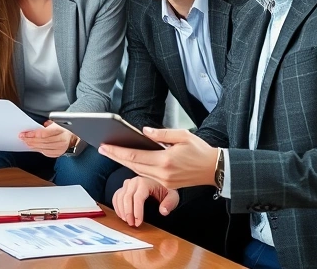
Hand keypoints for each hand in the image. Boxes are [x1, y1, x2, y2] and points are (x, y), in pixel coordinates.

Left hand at [19, 121, 74, 157]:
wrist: (73, 136)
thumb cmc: (63, 127)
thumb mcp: (56, 121)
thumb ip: (47, 123)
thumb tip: (36, 126)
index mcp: (61, 130)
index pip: (44, 133)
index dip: (33, 134)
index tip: (25, 133)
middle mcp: (62, 140)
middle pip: (42, 141)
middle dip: (30, 139)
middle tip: (22, 137)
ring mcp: (60, 148)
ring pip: (43, 148)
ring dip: (32, 145)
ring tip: (25, 141)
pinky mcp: (58, 153)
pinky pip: (45, 153)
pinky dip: (37, 149)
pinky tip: (32, 146)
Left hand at [99, 127, 217, 188]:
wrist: (215, 169)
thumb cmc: (200, 151)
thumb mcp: (182, 135)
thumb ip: (161, 134)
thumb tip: (144, 132)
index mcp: (165, 160)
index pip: (134, 155)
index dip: (117, 151)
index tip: (105, 146)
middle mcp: (163, 173)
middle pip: (132, 165)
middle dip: (115, 157)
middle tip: (102, 149)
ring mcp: (165, 181)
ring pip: (138, 171)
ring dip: (124, 163)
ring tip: (112, 153)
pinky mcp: (167, 185)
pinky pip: (146, 176)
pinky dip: (136, 168)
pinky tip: (129, 161)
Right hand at [111, 176, 179, 226]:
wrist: (160, 184)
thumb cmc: (165, 190)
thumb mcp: (172, 196)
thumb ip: (169, 203)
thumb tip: (163, 211)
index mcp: (145, 182)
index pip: (138, 197)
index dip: (137, 211)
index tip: (138, 222)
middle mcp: (134, 181)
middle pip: (126, 197)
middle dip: (128, 213)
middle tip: (132, 224)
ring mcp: (127, 184)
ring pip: (119, 197)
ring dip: (121, 211)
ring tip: (127, 221)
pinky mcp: (124, 187)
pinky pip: (116, 196)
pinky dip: (117, 206)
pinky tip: (121, 215)